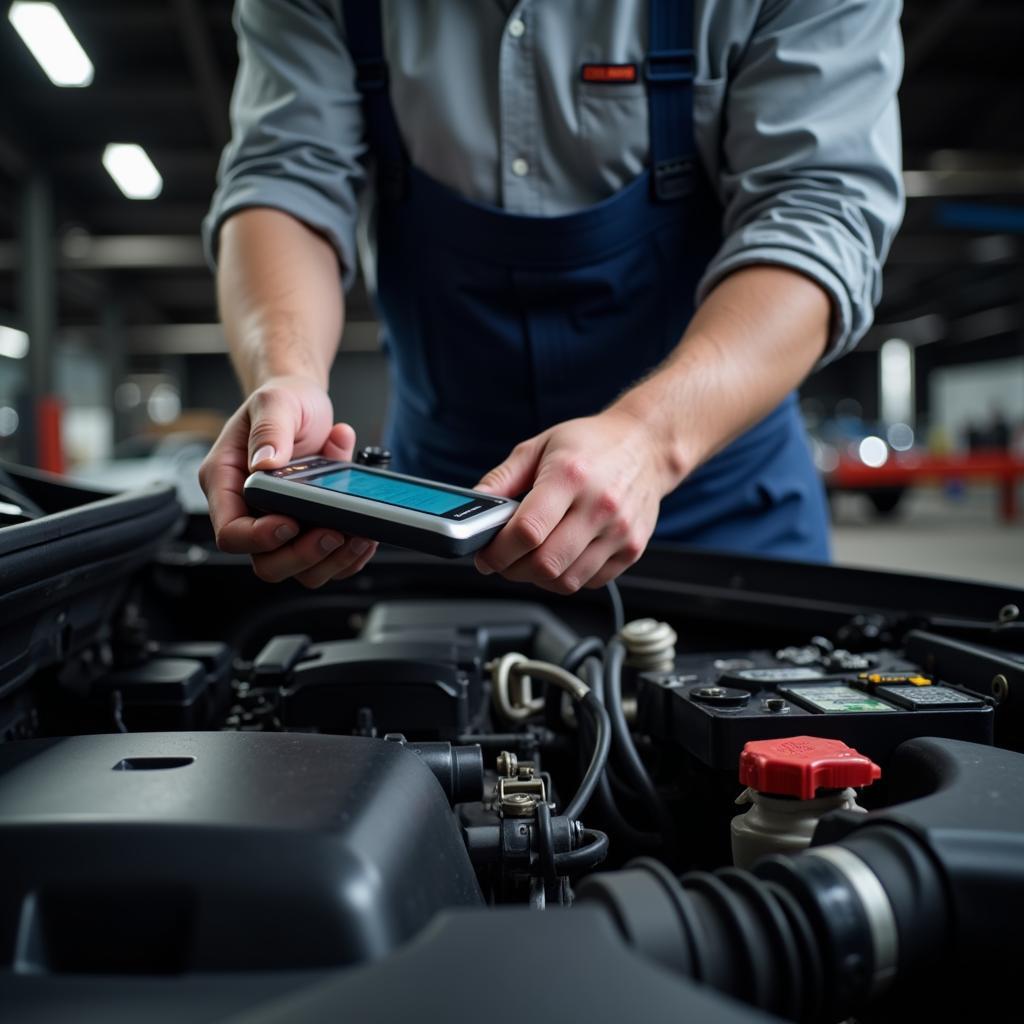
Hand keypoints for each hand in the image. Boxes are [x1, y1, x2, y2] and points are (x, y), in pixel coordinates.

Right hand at [198, 375, 377, 586]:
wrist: (306, 402)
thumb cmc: (284, 400)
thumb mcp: (276, 402)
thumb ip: (270, 430)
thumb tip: (265, 462)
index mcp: (226, 482)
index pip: (230, 532)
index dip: (259, 538)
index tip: (290, 523)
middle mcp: (249, 510)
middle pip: (266, 562)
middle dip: (301, 556)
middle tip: (332, 533)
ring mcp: (279, 523)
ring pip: (298, 569)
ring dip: (331, 560)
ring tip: (356, 533)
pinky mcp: (308, 528)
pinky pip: (324, 561)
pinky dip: (348, 557)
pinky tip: (363, 534)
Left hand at [473, 408, 677, 593]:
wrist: (646, 446)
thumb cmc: (593, 444)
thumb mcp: (539, 446)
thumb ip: (502, 478)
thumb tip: (475, 505)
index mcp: (571, 476)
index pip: (527, 530)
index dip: (498, 551)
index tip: (486, 554)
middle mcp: (599, 506)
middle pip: (545, 563)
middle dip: (512, 569)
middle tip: (502, 560)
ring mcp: (619, 531)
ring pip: (566, 581)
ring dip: (538, 578)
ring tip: (529, 559)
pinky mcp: (632, 549)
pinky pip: (589, 582)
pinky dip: (566, 577)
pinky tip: (560, 556)